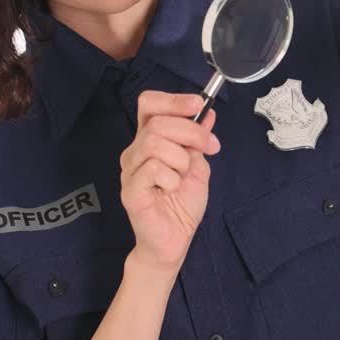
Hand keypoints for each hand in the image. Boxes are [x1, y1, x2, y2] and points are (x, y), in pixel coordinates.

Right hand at [119, 92, 221, 273]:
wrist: (174, 241)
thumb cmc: (181, 205)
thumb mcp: (198, 165)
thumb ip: (199, 140)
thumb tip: (207, 112)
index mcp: (149, 140)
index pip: (149, 104)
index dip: (172, 99)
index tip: (197, 104)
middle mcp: (135, 151)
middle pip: (158, 122)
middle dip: (191, 131)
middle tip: (209, 147)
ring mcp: (130, 171)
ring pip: (154, 142)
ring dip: (181, 158)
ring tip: (183, 175)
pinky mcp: (131, 190)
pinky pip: (153, 169)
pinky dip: (172, 177)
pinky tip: (171, 189)